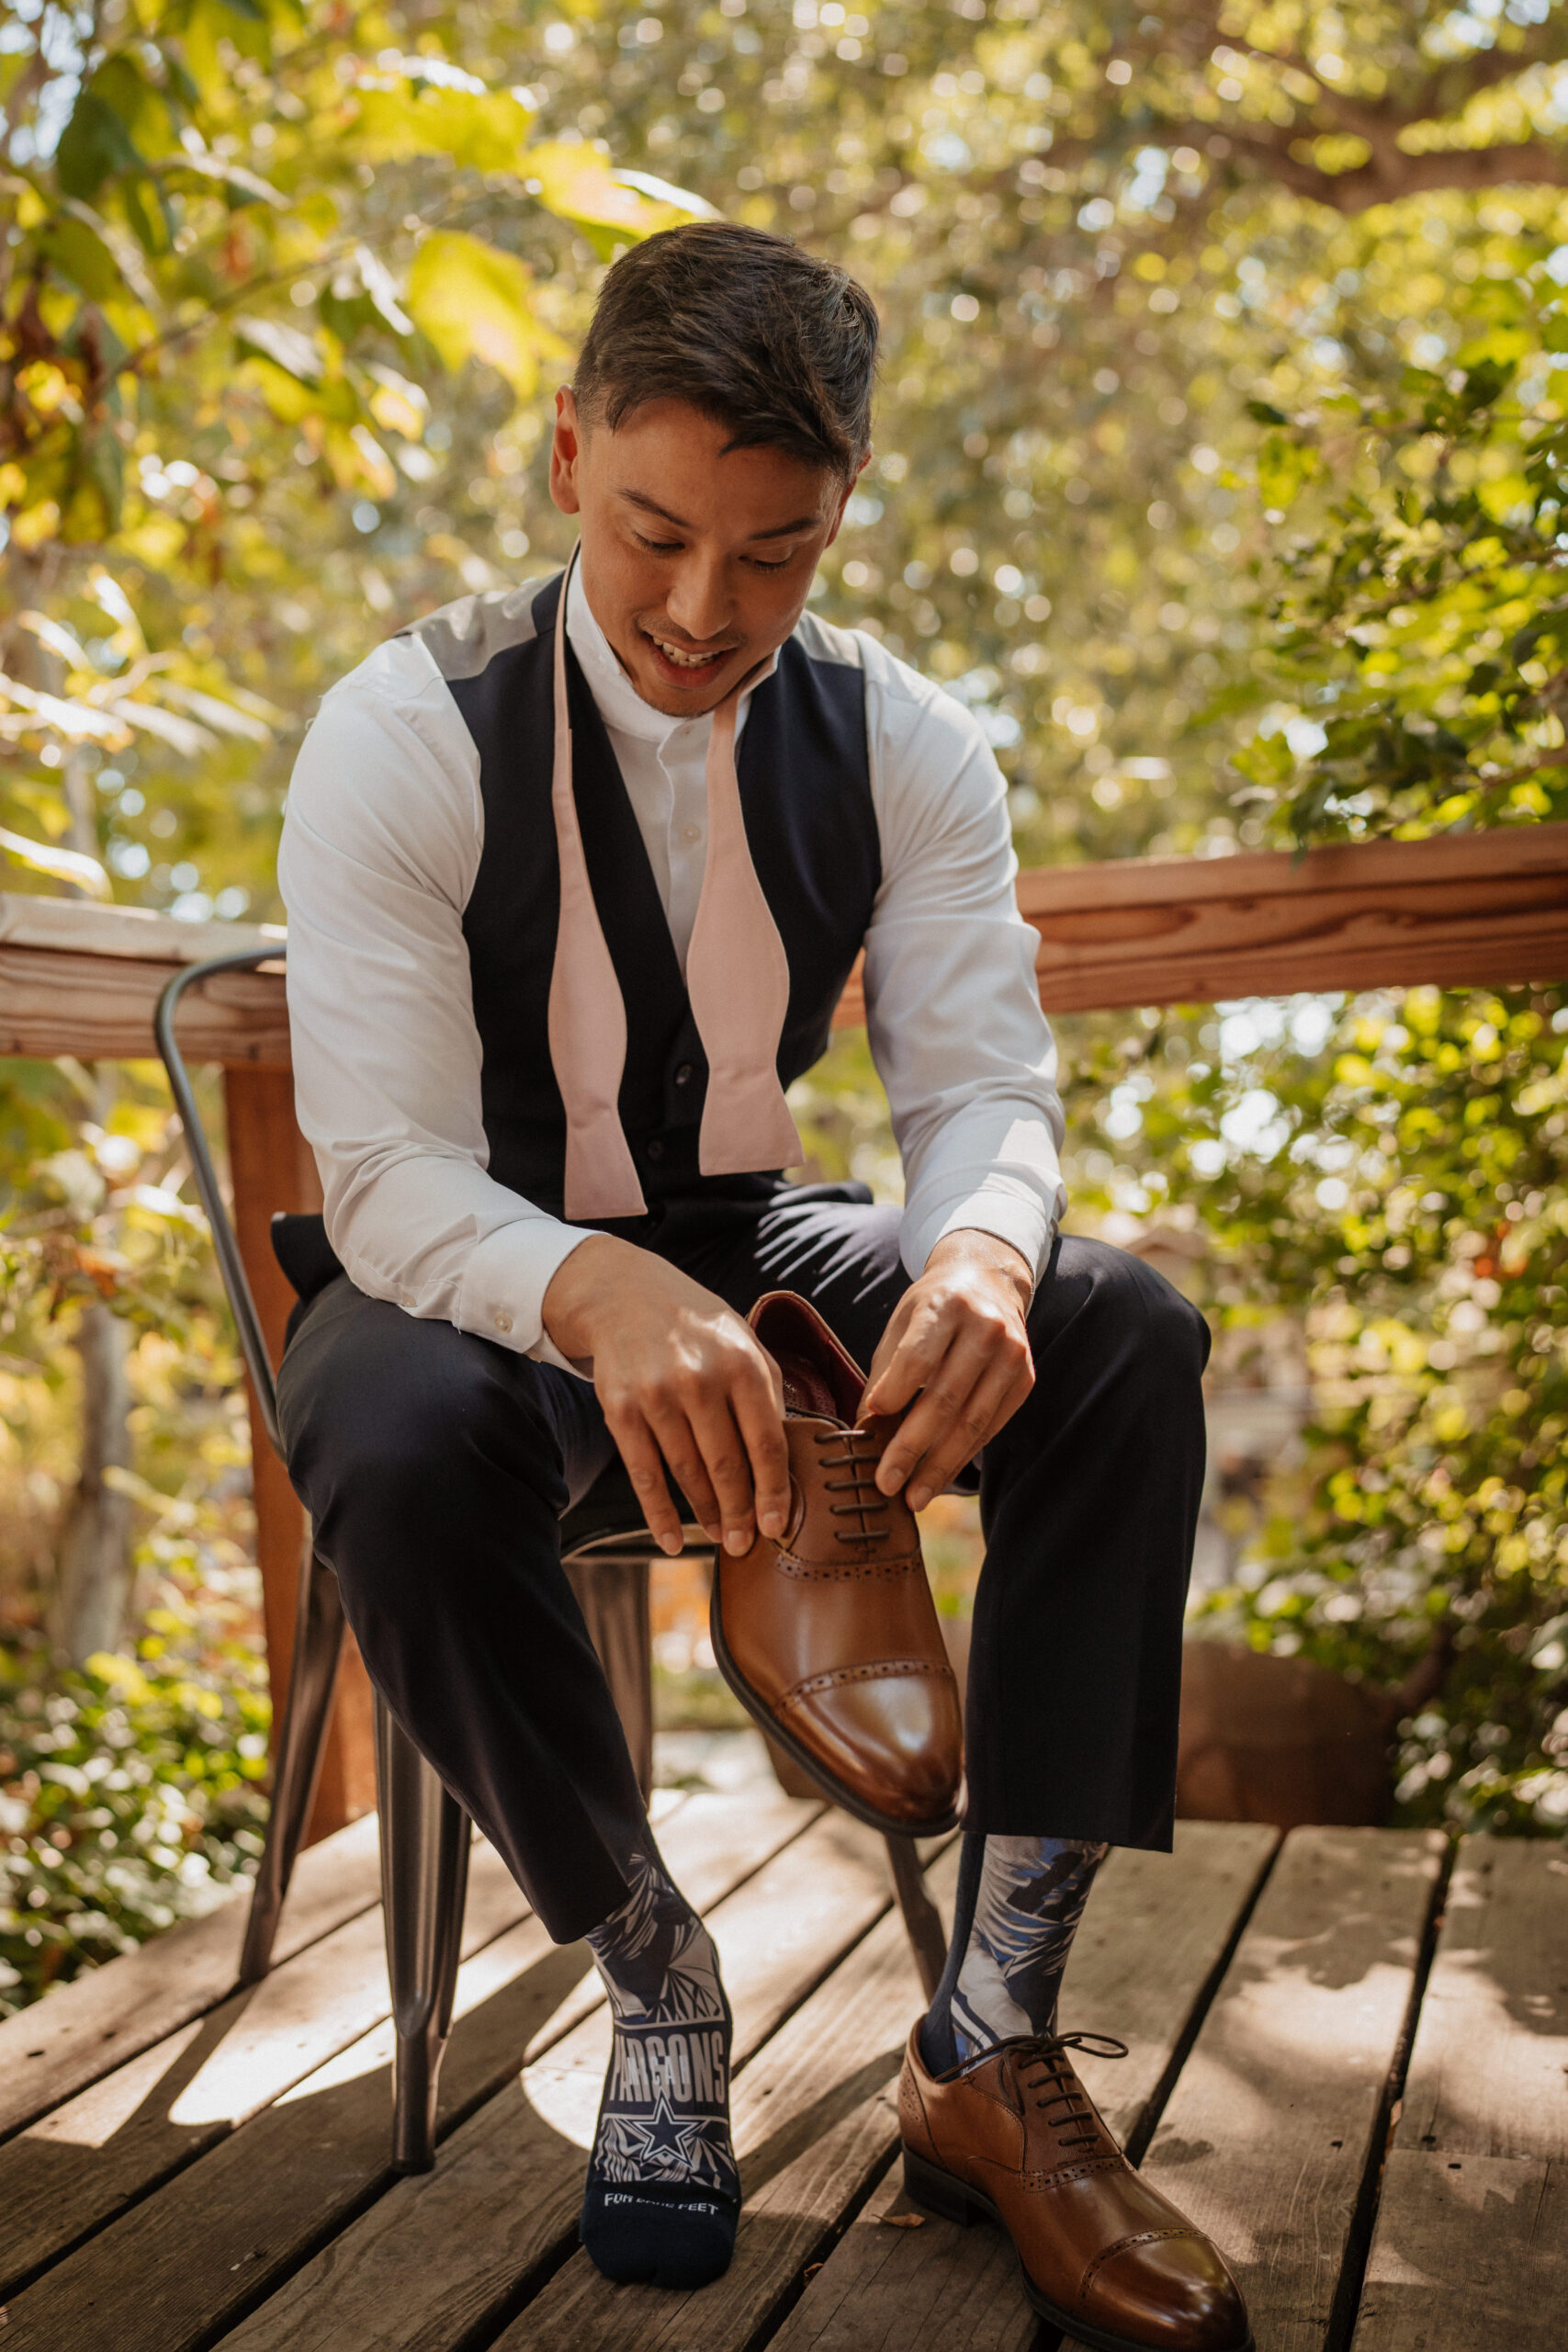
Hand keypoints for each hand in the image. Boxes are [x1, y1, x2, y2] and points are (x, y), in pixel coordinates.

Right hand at [542, 1236, 788, 1558]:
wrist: (624, 1294)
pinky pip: (645, 1475)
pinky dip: (659, 1515)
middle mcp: (701, 1379)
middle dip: (741, 1513)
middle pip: (728, 1466)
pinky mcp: (622, 1410)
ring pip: (688, 1474)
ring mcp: (658, 1396)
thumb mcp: (742, 1342)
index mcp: (742, 1364)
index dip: (774, 1492)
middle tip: (747, 1543)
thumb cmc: (695, 1328)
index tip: (778, 1525)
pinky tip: (672, 1540)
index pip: (766, 1444)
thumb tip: (785, 1458)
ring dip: (706, 1514)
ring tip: (720, 1536)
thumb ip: (767, 1392)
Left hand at [859, 1230, 1034, 1511]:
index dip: (894, 1393)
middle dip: (911, 1448)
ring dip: (939, 1465)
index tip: (867, 1427)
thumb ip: (885, 1373)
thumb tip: (863, 1431)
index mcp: (945, 1306)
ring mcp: (1012, 1354)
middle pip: (944, 1398)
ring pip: (972, 1421)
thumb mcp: (901, 1324)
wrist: (989, 1281)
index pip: (919, 1357)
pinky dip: (963, 1455)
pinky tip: (940, 1476)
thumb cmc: (933, 1308)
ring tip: (913, 1496)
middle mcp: (985, 1328)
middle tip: (885, 1484)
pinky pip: (991, 1426)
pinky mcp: (1025, 1379)